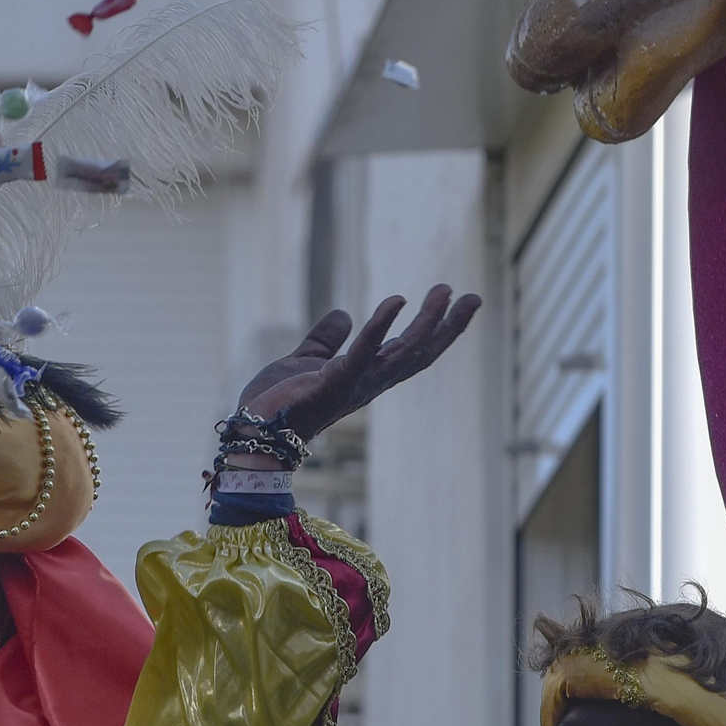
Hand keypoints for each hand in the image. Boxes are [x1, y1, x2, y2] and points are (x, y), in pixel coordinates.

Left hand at [231, 285, 481, 448]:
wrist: (252, 434)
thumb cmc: (278, 405)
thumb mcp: (306, 362)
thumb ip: (326, 340)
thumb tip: (344, 314)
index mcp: (364, 378)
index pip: (408, 353)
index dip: (435, 329)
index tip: (454, 301)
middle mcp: (367, 383)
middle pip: (418, 354)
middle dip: (447, 326)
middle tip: (473, 297)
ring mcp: (354, 384)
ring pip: (402, 352)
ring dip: (427, 321)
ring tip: (444, 291)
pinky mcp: (333, 382)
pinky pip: (363, 353)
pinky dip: (380, 326)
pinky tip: (397, 301)